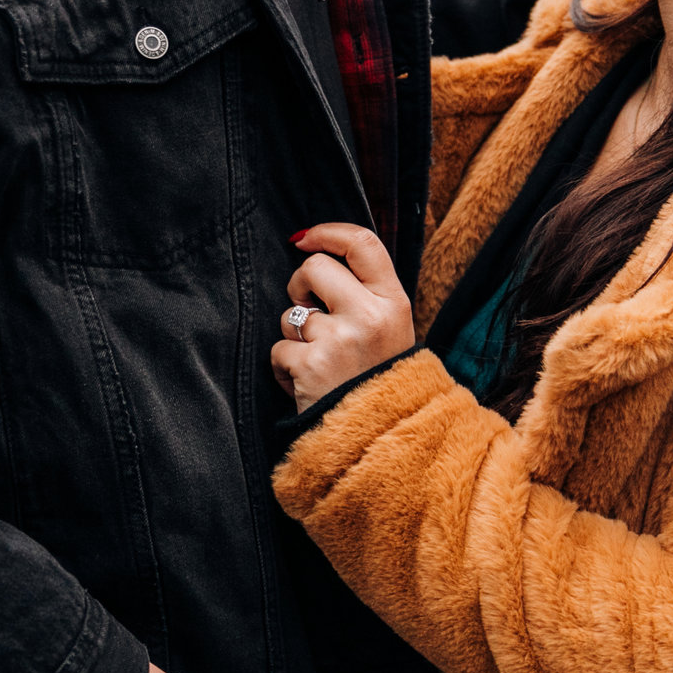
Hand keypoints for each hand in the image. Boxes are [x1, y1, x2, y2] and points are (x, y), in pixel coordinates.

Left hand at [272, 223, 415, 408]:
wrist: (380, 440)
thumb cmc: (378, 381)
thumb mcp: (391, 331)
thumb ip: (366, 294)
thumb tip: (316, 250)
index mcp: (394, 304)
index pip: (362, 244)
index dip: (328, 232)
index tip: (305, 238)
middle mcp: (370, 316)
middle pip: (314, 268)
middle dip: (300, 286)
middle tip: (311, 314)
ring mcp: (339, 340)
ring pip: (291, 313)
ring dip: (295, 336)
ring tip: (319, 363)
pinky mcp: (311, 366)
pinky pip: (278, 348)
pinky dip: (285, 367)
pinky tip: (307, 383)